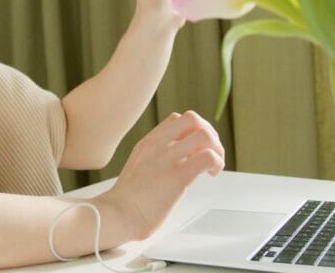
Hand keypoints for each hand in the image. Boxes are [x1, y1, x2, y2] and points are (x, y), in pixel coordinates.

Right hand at [98, 111, 224, 240]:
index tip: (196, 150)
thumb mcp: (139, 168)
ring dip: (217, 149)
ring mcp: (167, 159)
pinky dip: (216, 163)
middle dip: (210, 135)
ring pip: (205, 134)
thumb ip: (159, 160)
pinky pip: (207, 157)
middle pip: (193, 119)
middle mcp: (157, 145)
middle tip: (211, 155)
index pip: (178, 119)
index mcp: (148, 143)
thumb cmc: (128, 201)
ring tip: (213, 167)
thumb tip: (185, 162)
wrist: (116, 215)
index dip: (194, 131)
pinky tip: (210, 175)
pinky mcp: (177, 177)